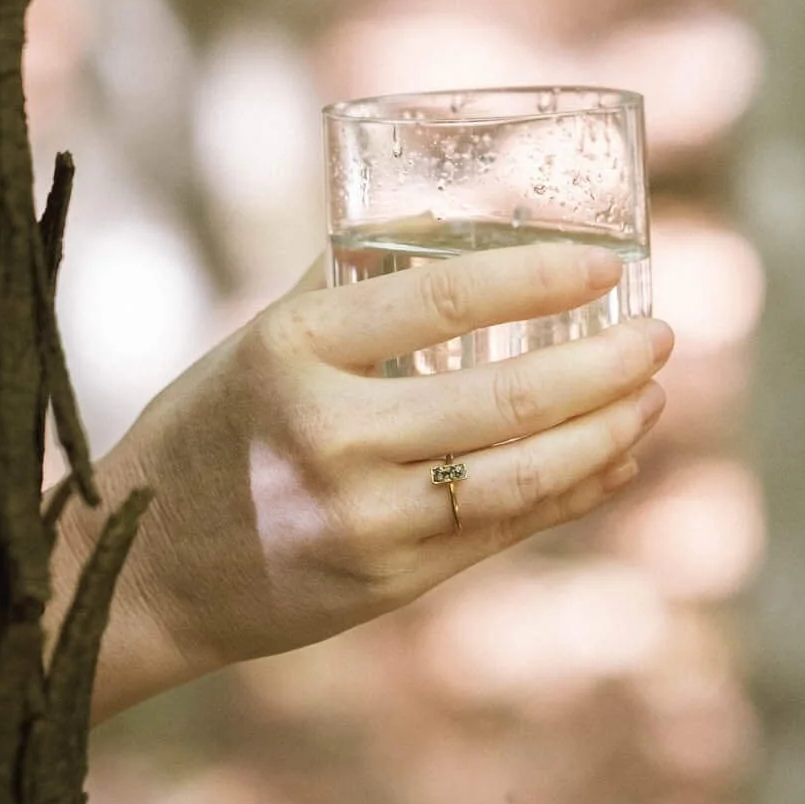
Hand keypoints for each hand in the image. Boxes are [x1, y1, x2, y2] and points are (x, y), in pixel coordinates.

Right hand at [48, 240, 672, 721]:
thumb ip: (351, 283)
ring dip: (607, 433)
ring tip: (653, 397)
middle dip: (606, 366)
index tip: (606, 262)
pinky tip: (615, 462)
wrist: (142, 572)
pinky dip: (572, 493)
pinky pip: (503, 530)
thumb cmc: (207, 430)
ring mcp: (363, 518)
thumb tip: (453, 220)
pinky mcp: (387, 583)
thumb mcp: (258, 338)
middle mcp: (332, 434)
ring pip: (521, 475)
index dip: (537, 276)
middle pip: (505, 399)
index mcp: (295, 349)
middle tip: (662, 336)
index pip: (442, 298)